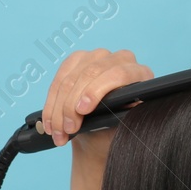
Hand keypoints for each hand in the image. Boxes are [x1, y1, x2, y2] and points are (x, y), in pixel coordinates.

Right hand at [40, 48, 154, 148]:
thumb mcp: (122, 127)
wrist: (104, 133)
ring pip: (71, 78)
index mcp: (140, 74)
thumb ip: (120, 116)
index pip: (118, 74)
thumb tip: (115, 108)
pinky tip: (50, 122)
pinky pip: (58, 79)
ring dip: (59, 108)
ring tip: (58, 132)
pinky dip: (51, 103)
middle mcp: (121, 59)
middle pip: (90, 74)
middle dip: (73, 105)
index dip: (96, 91)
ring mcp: (98, 56)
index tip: (82, 110)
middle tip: (68, 128)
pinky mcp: (78, 59)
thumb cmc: (118, 129)